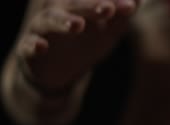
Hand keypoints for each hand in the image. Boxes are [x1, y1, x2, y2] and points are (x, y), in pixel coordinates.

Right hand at [15, 0, 140, 93]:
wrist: (57, 71)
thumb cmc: (86, 43)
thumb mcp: (109, 31)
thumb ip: (122, 16)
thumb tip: (139, 0)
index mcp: (78, 3)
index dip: (110, 0)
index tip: (130, 5)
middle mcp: (58, 10)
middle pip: (74, 4)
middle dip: (91, 5)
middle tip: (109, 9)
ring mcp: (42, 29)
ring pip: (49, 20)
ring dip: (63, 21)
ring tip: (78, 25)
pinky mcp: (29, 49)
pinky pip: (28, 45)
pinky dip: (33, 45)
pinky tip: (41, 47)